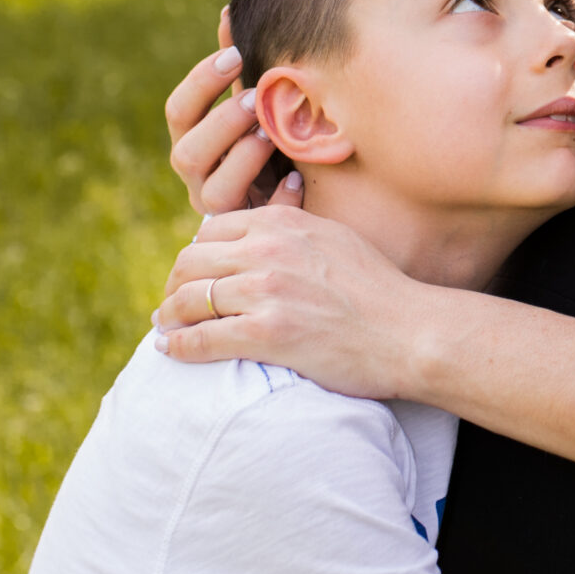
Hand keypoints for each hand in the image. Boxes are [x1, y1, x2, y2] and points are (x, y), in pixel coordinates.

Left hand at [154, 205, 408, 395]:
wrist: (410, 332)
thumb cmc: (378, 290)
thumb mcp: (334, 236)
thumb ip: (293, 226)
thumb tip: (263, 224)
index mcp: (283, 223)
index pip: (210, 230)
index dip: (194, 256)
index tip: (191, 276)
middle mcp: (268, 250)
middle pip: (190, 262)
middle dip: (173, 286)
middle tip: (170, 306)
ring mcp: (266, 291)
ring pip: (188, 300)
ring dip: (169, 317)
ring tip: (165, 328)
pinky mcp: (266, 334)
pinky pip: (202, 339)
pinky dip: (179, 346)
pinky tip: (171, 350)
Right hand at [165, 7, 286, 214]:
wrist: (294, 202)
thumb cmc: (269, 142)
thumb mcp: (253, 105)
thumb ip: (237, 69)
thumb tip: (229, 10)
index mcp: (193, 141)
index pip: (178, 112)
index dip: (201, 82)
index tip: (235, 54)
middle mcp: (199, 178)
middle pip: (186, 153)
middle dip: (221, 122)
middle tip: (256, 98)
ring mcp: (221, 210)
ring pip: (214, 191)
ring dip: (243, 158)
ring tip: (273, 135)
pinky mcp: (248, 231)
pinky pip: (256, 222)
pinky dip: (278, 200)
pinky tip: (298, 179)